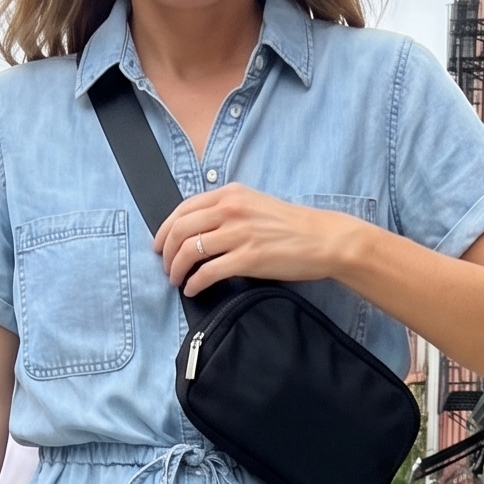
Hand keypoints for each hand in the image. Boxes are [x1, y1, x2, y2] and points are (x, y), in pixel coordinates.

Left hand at [155, 184, 355, 298]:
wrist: (324, 239)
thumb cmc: (293, 226)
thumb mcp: (256, 204)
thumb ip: (229, 210)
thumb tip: (201, 229)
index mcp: (231, 194)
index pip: (184, 209)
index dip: (165, 229)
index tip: (160, 245)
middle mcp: (231, 209)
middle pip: (181, 229)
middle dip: (166, 251)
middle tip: (165, 266)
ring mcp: (239, 234)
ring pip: (190, 250)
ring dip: (176, 268)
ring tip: (177, 280)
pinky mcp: (248, 258)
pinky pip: (208, 272)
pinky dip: (194, 283)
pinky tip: (193, 289)